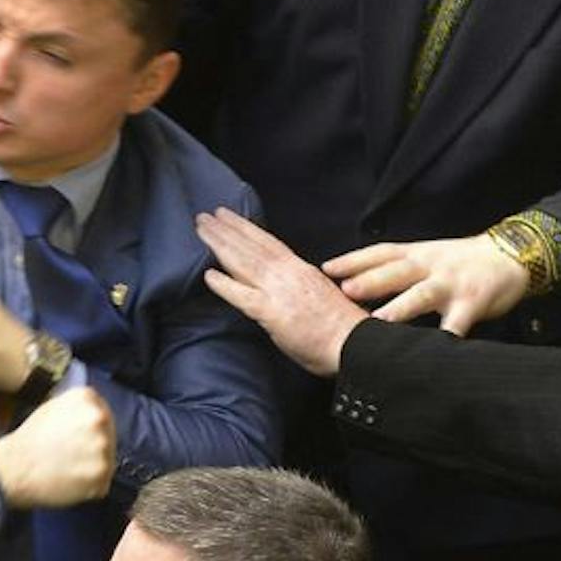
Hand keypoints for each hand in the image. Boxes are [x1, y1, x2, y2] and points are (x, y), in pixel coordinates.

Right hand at [0, 387, 113, 508]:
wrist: (14, 468)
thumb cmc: (28, 440)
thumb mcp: (51, 407)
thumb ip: (76, 407)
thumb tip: (92, 414)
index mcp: (86, 398)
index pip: (102, 411)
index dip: (90, 427)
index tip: (80, 436)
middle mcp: (98, 419)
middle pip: (108, 435)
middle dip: (94, 445)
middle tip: (71, 454)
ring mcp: (103, 449)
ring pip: (107, 459)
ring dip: (92, 466)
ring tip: (68, 467)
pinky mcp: (102, 476)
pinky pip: (102, 482)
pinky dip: (89, 485)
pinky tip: (70, 480)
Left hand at [195, 208, 366, 377]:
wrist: (358, 345)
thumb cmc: (344, 329)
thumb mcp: (320, 295)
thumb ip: (297, 287)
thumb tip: (281, 288)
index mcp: (302, 270)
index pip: (269, 243)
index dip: (247, 229)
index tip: (229, 217)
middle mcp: (289, 275)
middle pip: (252, 246)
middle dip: (227, 229)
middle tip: (204, 215)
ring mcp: (279, 292)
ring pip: (244, 261)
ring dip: (220, 243)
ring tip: (201, 228)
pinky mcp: (272, 313)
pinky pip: (242, 296)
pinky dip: (224, 284)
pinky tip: (208, 275)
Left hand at [323, 232, 527, 336]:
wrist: (511, 256)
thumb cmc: (459, 262)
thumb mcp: (425, 257)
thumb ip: (394, 269)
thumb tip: (352, 284)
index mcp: (416, 255)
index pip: (380, 253)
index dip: (353, 260)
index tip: (326, 269)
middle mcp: (430, 266)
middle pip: (397, 271)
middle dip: (370, 280)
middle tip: (344, 290)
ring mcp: (452, 284)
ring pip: (423, 294)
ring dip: (401, 307)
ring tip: (379, 321)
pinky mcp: (473, 303)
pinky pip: (458, 322)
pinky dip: (446, 336)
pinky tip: (433, 349)